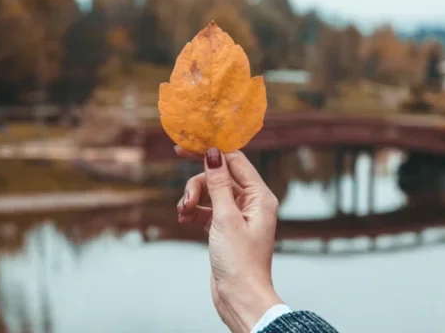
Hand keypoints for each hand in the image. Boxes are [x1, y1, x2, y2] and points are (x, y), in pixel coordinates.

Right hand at [175, 146, 283, 332]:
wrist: (240, 298)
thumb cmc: (239, 261)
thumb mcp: (225, 218)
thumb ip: (217, 184)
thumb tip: (213, 152)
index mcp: (261, 196)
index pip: (235, 160)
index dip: (210, 151)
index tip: (184, 146)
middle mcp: (252, 202)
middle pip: (219, 176)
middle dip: (199, 184)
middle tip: (186, 200)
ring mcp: (238, 216)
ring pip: (210, 193)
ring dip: (193, 198)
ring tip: (183, 213)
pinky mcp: (225, 228)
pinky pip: (206, 209)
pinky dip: (194, 211)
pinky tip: (184, 218)